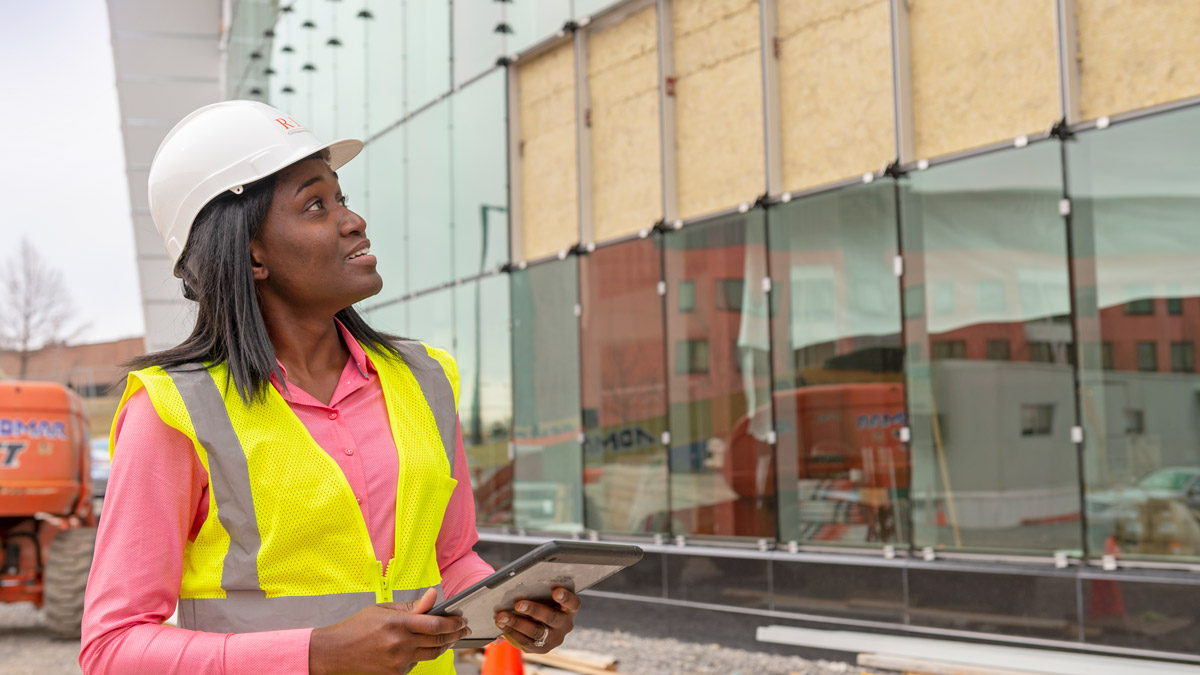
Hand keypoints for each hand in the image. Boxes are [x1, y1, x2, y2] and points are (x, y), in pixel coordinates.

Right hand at [309, 588, 470, 674]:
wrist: (336, 652)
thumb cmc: (358, 627)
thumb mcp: (383, 609)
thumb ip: (412, 606)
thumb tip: (433, 596)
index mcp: (397, 623)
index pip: (435, 625)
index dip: (453, 623)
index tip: (461, 619)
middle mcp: (400, 644)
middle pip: (438, 640)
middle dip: (455, 634)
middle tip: (464, 628)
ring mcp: (398, 661)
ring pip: (432, 654)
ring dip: (445, 645)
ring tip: (451, 637)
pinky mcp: (396, 673)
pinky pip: (417, 662)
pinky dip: (423, 654)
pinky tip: (422, 646)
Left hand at [494, 587, 580, 653]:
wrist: (545, 626)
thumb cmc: (545, 604)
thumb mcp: (547, 598)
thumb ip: (539, 592)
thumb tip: (516, 583)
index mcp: (569, 609)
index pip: (573, 603)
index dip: (566, 597)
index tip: (556, 591)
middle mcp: (565, 625)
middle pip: (551, 617)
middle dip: (533, 610)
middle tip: (518, 604)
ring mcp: (555, 638)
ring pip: (536, 631)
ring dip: (517, 623)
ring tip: (502, 616)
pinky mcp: (543, 648)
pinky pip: (527, 642)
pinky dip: (512, 633)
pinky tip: (502, 626)